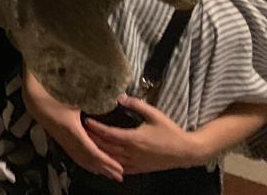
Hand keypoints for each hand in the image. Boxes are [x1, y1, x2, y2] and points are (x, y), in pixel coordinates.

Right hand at [38, 100, 123, 181]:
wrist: (35, 101)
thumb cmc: (53, 97)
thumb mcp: (73, 98)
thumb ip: (91, 100)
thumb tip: (110, 99)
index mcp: (73, 130)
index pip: (92, 151)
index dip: (105, 160)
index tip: (118, 167)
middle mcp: (69, 140)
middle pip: (89, 159)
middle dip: (105, 169)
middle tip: (119, 176)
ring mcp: (65, 142)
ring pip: (83, 160)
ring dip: (97, 168)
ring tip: (109, 174)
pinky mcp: (62, 141)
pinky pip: (76, 156)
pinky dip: (87, 164)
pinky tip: (92, 167)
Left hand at [84, 95, 203, 174]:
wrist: (185, 152)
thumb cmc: (170, 131)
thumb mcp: (154, 114)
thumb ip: (136, 104)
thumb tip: (120, 96)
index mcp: (133, 138)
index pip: (108, 133)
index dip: (96, 127)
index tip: (86, 120)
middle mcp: (131, 152)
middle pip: (105, 147)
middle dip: (92, 139)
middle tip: (81, 131)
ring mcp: (134, 162)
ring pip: (111, 158)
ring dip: (98, 151)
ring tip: (88, 143)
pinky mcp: (139, 169)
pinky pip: (120, 168)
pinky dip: (110, 164)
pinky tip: (103, 161)